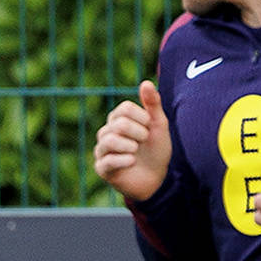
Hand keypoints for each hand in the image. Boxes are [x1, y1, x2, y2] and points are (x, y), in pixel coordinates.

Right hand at [92, 80, 171, 202]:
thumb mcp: (158, 125)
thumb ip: (153, 104)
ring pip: (109, 140)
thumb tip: (145, 82)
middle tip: (144, 141)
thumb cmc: (156, 150)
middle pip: (118, 124)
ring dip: (130, 146)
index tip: (149, 128)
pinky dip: (124, 160)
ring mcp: (102, 151)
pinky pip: (107, 161)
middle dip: (138, 132)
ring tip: (136, 151)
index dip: (141, 117)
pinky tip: (132, 162)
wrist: (158, 179)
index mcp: (117, 120)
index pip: (124, 109)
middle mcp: (106, 133)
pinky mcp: (102, 169)